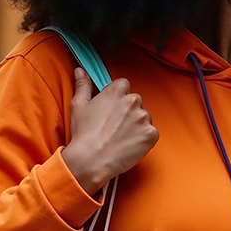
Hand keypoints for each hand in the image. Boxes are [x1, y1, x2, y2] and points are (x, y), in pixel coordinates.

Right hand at [61, 67, 158, 194]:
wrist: (91, 160)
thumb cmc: (83, 133)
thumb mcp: (78, 106)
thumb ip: (83, 85)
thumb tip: (80, 70)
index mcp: (117, 91)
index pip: (124, 85)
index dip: (117, 97)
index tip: (111, 109)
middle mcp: (133, 101)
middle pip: (135, 101)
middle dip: (128, 111)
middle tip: (114, 126)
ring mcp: (144, 118)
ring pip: (144, 117)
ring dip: (137, 124)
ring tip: (121, 137)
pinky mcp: (151, 134)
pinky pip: (151, 133)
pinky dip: (143, 138)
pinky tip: (129, 145)